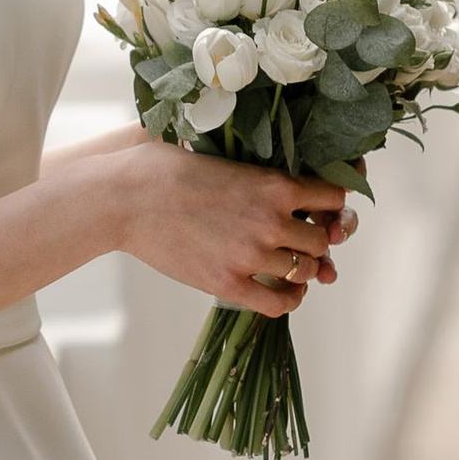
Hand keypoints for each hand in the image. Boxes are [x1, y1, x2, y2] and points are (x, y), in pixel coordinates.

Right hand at [113, 141, 357, 315]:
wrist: (124, 198)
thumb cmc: (165, 168)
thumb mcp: (224, 156)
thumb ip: (258, 171)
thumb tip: (282, 177)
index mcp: (274, 184)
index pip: (334, 197)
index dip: (332, 204)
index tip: (322, 209)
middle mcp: (271, 221)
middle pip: (323, 241)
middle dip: (318, 240)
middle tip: (305, 241)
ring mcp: (251, 256)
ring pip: (306, 272)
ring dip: (304, 270)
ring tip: (294, 266)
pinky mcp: (228, 284)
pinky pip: (278, 303)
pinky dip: (289, 299)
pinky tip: (286, 293)